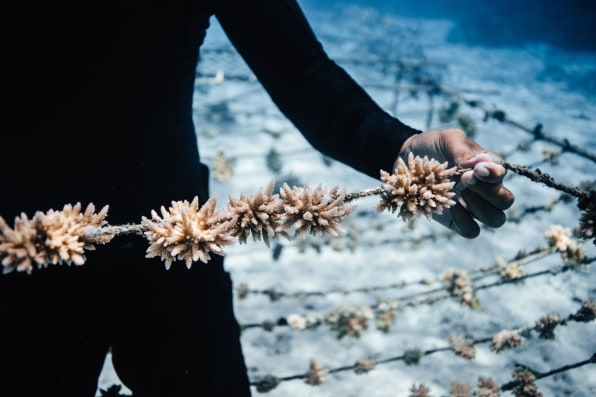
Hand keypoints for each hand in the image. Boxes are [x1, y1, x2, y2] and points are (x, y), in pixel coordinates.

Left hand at [398, 128, 513, 237]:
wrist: (405, 160)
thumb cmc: (431, 146)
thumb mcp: (447, 140)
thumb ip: (463, 151)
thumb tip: (481, 163)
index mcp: (488, 167)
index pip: (503, 174)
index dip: (494, 174)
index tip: (475, 169)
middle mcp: (485, 189)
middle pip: (505, 201)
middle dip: (489, 192)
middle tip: (464, 179)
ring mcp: (472, 207)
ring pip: (495, 219)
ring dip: (480, 208)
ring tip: (459, 192)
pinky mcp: (457, 220)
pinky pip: (471, 230)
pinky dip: (464, 221)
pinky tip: (449, 207)